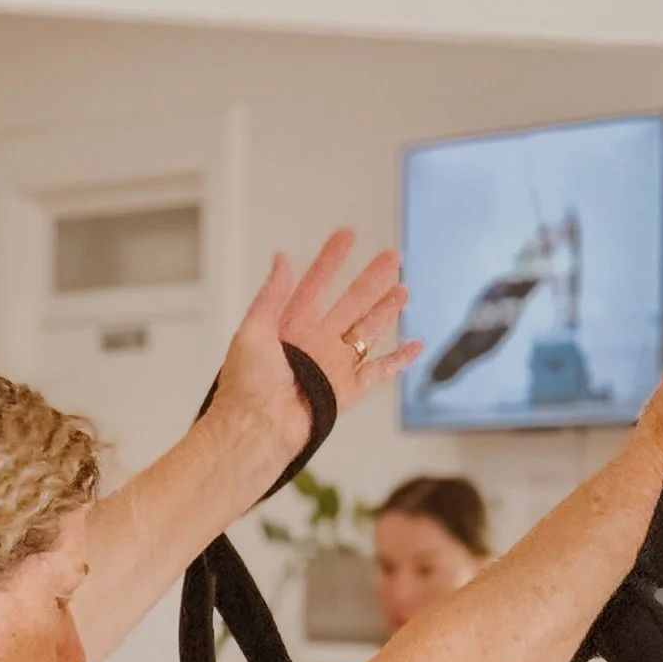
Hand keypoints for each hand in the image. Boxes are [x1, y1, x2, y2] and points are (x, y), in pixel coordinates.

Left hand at [216, 230, 419, 469]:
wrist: (258, 427)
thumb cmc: (247, 383)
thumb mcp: (252, 329)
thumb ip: (272, 295)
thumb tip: (281, 258)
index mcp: (291, 325)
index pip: (316, 283)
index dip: (332, 259)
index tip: (347, 234)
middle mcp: (315, 342)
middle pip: (351, 302)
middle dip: (372, 279)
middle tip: (392, 256)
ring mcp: (334, 365)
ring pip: (368, 331)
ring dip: (386, 310)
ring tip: (403, 289)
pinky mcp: (348, 390)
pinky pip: (380, 371)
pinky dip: (399, 360)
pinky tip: (415, 345)